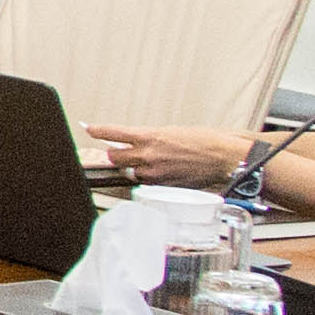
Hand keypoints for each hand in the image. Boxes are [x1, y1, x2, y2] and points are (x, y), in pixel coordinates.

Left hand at [94, 125, 248, 185]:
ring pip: (130, 172)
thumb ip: (151, 138)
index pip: (113, 133)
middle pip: (115, 157)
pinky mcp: (163, 186)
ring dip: (134, 167)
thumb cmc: (206, 141)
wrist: (225, 159)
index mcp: (150, 136)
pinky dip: (148, 177)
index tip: (89, 128)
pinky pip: (146, 182)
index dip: (98, 131)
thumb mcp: (173, 132)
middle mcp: (148, 155)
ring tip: (150, 162)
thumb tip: (138, 142)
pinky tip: (162, 171)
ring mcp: (154, 172)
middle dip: (115, 154)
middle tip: (121, 151)